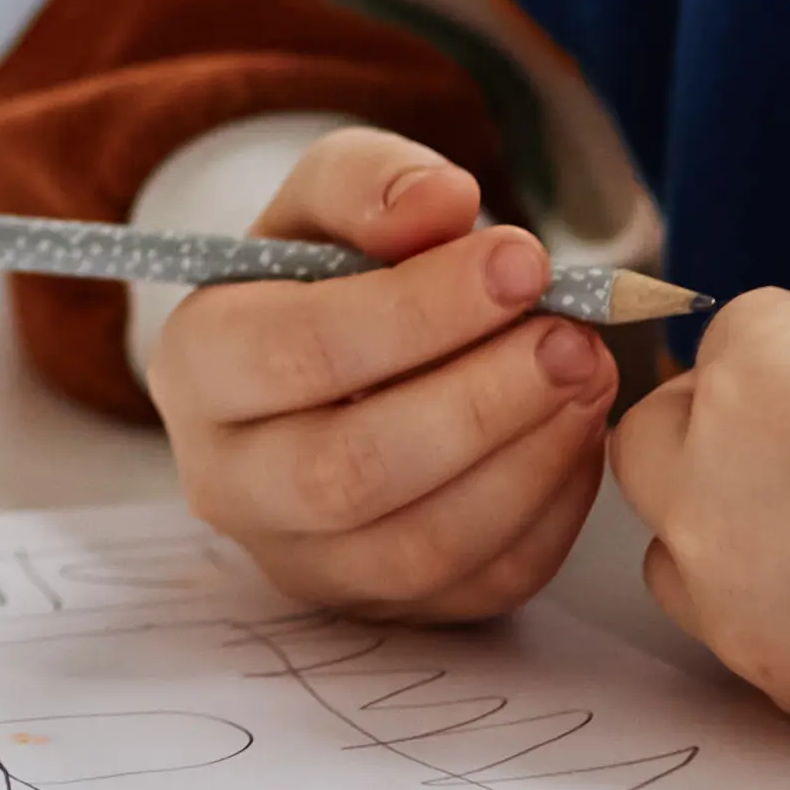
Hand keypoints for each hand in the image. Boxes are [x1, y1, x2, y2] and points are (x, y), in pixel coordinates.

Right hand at [137, 125, 618, 623]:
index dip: (419, 311)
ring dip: (524, 463)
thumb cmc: (325, 275)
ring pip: (417, 547)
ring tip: (591, 375)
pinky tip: (578, 433)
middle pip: (349, 473)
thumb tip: (443, 204)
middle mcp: (229, 483)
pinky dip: (547, 515)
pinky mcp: (381, 607)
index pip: (298, 352)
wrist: (323, 361)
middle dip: (479, 404)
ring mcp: (302, 562)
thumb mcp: (328, 198)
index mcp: (198, 366)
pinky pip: (475, 587)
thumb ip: (373, 181)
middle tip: (572, 337)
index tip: (522, 261)